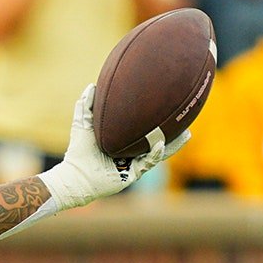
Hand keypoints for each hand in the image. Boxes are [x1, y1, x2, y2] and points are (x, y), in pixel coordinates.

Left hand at [37, 84, 189, 210]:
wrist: (74, 176)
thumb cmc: (78, 152)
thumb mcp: (83, 124)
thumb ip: (87, 106)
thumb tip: (92, 85)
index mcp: (124, 142)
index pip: (143, 129)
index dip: (154, 119)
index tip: (165, 104)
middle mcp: (131, 153)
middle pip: (157, 140)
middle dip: (172, 130)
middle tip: (185, 117)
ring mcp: (133, 165)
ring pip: (158, 153)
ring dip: (173, 144)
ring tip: (187, 133)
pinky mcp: (132, 175)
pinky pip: (147, 163)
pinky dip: (154, 154)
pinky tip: (160, 144)